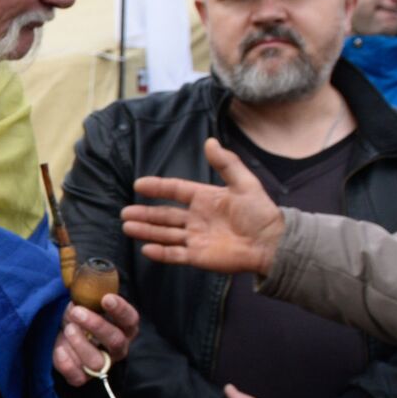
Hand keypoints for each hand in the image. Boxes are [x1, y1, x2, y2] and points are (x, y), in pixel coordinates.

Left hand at [53, 294, 138, 386]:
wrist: (63, 334)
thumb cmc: (80, 316)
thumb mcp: (86, 302)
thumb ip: (89, 297)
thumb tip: (81, 290)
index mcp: (124, 328)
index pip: (130, 319)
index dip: (120, 310)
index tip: (106, 298)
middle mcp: (117, 348)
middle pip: (116, 341)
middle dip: (96, 325)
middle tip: (77, 312)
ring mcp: (102, 366)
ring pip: (97, 362)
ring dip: (80, 343)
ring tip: (68, 329)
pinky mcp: (83, 377)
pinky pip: (77, 376)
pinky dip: (66, 362)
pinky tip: (60, 348)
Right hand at [121, 138, 284, 275]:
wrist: (271, 242)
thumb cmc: (261, 212)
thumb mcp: (244, 183)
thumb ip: (226, 163)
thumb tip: (210, 141)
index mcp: (205, 198)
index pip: (175, 190)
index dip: (158, 187)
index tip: (139, 184)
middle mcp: (197, 218)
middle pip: (165, 215)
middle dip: (144, 214)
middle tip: (125, 213)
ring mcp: (196, 238)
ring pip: (165, 233)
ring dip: (146, 230)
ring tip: (127, 226)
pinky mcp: (199, 256)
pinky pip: (175, 254)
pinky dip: (160, 253)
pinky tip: (145, 249)